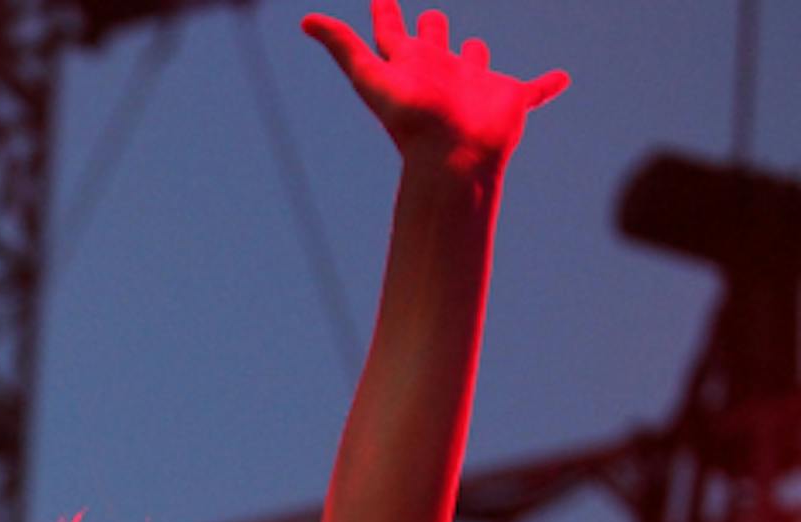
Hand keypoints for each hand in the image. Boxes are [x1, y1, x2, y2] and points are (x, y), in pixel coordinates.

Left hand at [304, 3, 567, 173]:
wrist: (455, 160)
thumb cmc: (413, 120)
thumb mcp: (370, 77)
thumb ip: (342, 45)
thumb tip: (305, 20)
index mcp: (410, 66)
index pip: (390, 32)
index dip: (384, 11)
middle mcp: (441, 73)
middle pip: (433, 44)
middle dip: (431, 29)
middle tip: (430, 17)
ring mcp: (476, 87)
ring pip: (476, 64)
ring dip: (475, 55)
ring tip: (474, 46)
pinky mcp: (511, 100)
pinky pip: (536, 89)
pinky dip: (548, 84)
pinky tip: (562, 78)